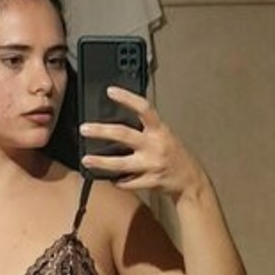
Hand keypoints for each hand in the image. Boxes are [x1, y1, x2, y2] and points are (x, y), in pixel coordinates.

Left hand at [79, 87, 204, 197]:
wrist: (190, 179)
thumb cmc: (173, 154)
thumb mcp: (163, 135)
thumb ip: (145, 129)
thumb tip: (117, 121)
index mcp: (159, 130)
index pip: (143, 108)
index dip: (127, 98)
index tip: (110, 91)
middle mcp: (155, 145)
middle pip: (123, 134)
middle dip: (101, 131)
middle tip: (84, 129)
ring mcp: (152, 165)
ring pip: (121, 164)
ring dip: (101, 162)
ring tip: (86, 160)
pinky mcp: (150, 182)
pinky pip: (128, 183)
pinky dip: (118, 182)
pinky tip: (111, 179)